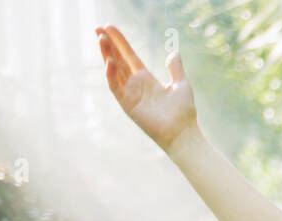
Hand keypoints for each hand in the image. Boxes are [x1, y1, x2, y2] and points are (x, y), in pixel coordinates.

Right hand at [95, 24, 196, 152]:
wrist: (182, 133)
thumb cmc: (184, 112)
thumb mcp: (181, 84)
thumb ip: (175, 68)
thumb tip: (173, 52)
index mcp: (147, 79)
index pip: (129, 56)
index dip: (120, 42)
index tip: (109, 27)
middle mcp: (136, 85)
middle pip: (118, 60)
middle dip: (108, 44)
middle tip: (97, 28)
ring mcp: (130, 94)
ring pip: (114, 70)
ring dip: (107, 54)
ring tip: (101, 38)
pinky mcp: (127, 105)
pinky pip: (115, 87)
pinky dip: (111, 74)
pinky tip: (110, 61)